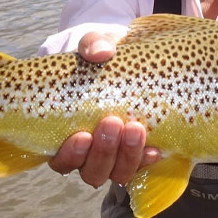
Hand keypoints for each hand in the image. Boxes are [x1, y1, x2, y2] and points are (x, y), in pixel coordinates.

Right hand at [47, 32, 159, 186]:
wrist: (127, 60)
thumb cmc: (102, 57)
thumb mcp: (95, 45)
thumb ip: (93, 45)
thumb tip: (100, 52)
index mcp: (67, 134)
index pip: (61, 160)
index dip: (70, 155)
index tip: (82, 135)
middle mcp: (89, 153)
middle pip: (91, 171)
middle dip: (103, 152)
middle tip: (112, 122)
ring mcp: (115, 156)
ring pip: (116, 173)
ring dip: (127, 156)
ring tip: (135, 128)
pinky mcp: (137, 153)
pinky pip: (141, 166)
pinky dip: (147, 159)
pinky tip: (156, 149)